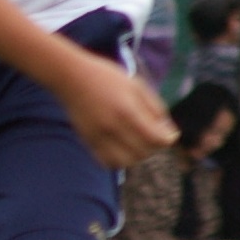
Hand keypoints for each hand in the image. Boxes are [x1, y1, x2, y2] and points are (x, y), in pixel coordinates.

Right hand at [51, 49, 177, 168]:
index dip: (168, 139)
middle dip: (154, 147)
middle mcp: (111, 126)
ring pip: (125, 162)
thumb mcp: (137, 86)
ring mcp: (97, 135)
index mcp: (127, 110)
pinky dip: (118, 161)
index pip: (156, 139)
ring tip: (138, 144)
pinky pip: (107, 162)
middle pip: (143, 152)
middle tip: (153, 136)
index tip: (168, 132)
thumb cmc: (107, 78)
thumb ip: (155, 108)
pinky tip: (121, 148)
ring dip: (136, 156)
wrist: (71, 77)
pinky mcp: (87, 140)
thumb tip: (168, 132)